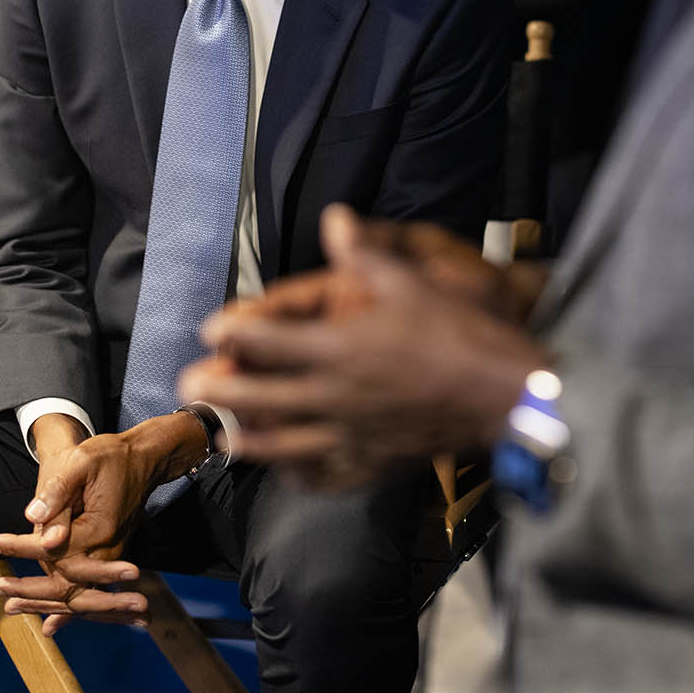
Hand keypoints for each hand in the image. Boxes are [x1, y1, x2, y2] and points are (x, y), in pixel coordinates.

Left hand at [0, 412, 203, 634]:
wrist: (143, 460)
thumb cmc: (110, 456)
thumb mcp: (82, 461)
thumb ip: (58, 492)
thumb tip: (33, 518)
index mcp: (97, 529)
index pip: (50, 547)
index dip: (18, 547)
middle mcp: (106, 551)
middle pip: (62, 582)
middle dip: (26, 589)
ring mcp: (110, 560)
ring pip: (75, 595)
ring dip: (42, 603)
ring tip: (10, 606)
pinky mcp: (110, 561)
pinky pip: (88, 592)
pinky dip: (67, 610)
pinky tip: (50, 624)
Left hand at [180, 205, 548, 488]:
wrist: (503, 396)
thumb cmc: (458, 334)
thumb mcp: (410, 283)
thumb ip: (364, 255)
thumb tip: (336, 217)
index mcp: (342, 348)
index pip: (272, 342)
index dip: (237, 334)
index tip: (212, 329)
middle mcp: (338, 396)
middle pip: (264, 399)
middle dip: (223, 393)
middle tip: (189, 388)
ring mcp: (354, 436)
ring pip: (287, 445)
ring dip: (250, 441)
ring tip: (225, 438)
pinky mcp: (375, 464)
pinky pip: (328, 476)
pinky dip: (301, 476)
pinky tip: (287, 474)